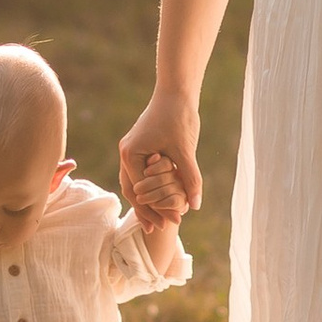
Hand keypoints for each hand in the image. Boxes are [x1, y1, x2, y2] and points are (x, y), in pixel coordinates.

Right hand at [120, 89, 201, 217]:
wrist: (176, 91)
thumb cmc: (180, 117)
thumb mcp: (186, 150)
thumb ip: (190, 178)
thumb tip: (194, 206)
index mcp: (131, 154)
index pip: (141, 191)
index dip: (157, 208)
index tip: (173, 222)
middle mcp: (126, 153)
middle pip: (133, 190)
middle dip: (147, 210)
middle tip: (161, 229)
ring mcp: (131, 150)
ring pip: (135, 184)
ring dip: (147, 201)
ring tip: (159, 221)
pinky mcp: (140, 147)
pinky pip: (141, 174)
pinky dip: (150, 188)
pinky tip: (163, 197)